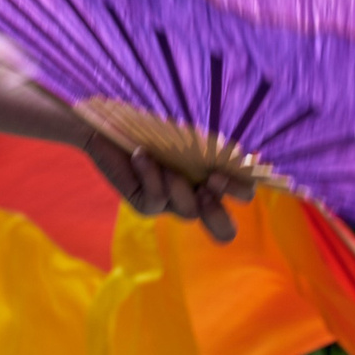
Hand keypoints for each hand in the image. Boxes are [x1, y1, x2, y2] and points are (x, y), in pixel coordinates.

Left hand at [81, 127, 251, 243]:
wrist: (110, 123)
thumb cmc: (154, 126)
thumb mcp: (187, 136)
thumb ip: (215, 152)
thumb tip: (245, 162)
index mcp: (214, 179)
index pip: (242, 194)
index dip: (242, 189)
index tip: (227, 167)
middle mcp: (196, 197)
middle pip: (224, 230)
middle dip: (219, 213)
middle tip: (209, 183)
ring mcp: (171, 204)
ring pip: (188, 211)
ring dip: (180, 186)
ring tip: (166, 164)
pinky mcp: (144, 204)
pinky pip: (155, 199)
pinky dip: (151, 175)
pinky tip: (141, 155)